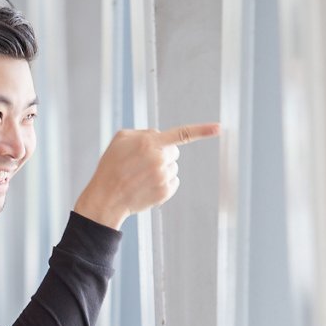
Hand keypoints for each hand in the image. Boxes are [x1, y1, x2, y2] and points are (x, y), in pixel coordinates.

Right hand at [73, 122, 219, 229]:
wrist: (106, 197)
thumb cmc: (111, 165)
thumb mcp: (121, 139)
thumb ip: (144, 132)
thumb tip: (162, 136)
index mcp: (149, 142)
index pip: (182, 133)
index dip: (202, 130)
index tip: (219, 127)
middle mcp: (159, 159)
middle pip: (174, 151)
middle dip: (163, 154)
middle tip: (143, 162)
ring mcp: (163, 176)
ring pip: (173, 167)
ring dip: (161, 169)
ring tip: (140, 176)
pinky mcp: (165, 192)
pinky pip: (173, 181)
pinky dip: (163, 182)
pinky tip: (146, 186)